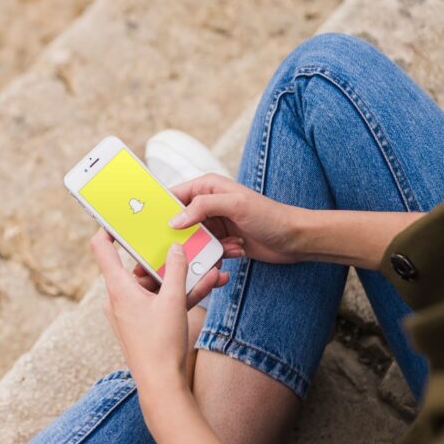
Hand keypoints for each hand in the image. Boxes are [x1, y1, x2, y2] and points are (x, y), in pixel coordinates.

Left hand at [90, 229, 216, 388]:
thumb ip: (176, 270)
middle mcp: (120, 297)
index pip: (102, 248)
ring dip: (182, 275)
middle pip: (139, 264)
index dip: (108, 228)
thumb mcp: (174, 301)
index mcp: (118, 287)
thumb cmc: (161, 345)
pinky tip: (209, 283)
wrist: (162, 385)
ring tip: (210, 266)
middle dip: (166, 255)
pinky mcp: (144, 322)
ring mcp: (132, 310)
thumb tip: (175, 248)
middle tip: (182, 239)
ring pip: (157, 283)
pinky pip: (162, 299)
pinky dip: (182, 293)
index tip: (121, 214)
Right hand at [168, 173, 304, 264]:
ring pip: (193, 241)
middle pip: (179, 222)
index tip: (148, 226)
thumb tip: (175, 220)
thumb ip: (203, 207)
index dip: (160, 210)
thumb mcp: (236, 205)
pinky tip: (237, 250)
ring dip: (204, 249)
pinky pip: (207, 252)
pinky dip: (217, 256)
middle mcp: (208, 204)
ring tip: (225, 246)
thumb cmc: (271, 216)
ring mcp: (215, 224)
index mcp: (208, 187)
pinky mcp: (222, 242)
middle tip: (179, 248)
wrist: (295, 239)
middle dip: (180, 237)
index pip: (174, 196)